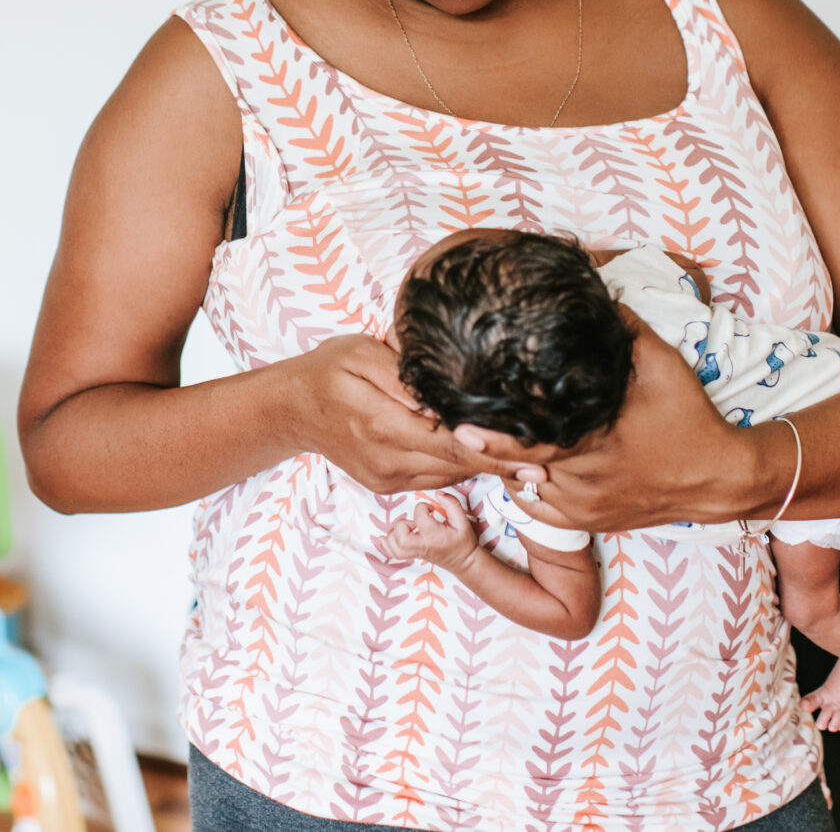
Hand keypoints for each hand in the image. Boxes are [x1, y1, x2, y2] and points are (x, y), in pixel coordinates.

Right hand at [284, 335, 524, 493]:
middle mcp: (388, 461)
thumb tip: (445, 398)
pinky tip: (480, 450)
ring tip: (525, 455)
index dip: (496, 452)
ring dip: (484, 466)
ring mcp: (387, 478)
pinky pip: (434, 477)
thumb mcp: (363, 355)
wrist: (291, 409)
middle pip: (458, 466)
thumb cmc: (329, 371)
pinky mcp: (387, 485)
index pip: (453, 445)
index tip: (535, 456)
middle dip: (502, 462)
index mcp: (383, 426)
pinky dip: (459, 466)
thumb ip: (406, 379)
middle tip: (548, 458)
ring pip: (449, 475)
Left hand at [380, 494, 479, 572]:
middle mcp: (423, 546)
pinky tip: (383, 537)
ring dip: (394, 533)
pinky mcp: (412, 555)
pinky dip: (385, 545)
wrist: (463, 562)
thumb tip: (438, 494)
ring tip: (407, 528)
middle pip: (401, 538)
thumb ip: (452, 504)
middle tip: (414, 522)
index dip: (423, 508)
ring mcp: (415, 552)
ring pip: (394, 547)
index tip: (431, 509)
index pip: (420, 518)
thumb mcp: (463, 521)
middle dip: (403, 524)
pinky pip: (392, 554)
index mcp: (435, 536)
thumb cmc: (463, 542)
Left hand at [454, 327, 771, 529]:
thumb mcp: (662, 363)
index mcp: (597, 441)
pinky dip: (525, 490)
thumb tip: (598, 294)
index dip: (494, 439)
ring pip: (526, 489)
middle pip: (522, 467)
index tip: (461, 428)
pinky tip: (521, 467)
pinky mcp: (589, 522)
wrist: (718, 476)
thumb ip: (626, 330)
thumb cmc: (688, 417)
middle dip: (492, 448)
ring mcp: (586, 506)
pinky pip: (540, 511)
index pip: (533, 443)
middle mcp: (586, 479)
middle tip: (460, 429)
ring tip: (488, 442)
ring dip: (509, 467)